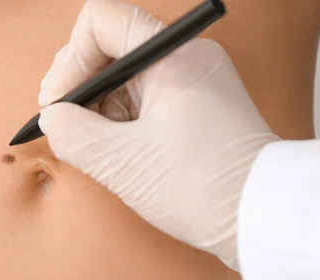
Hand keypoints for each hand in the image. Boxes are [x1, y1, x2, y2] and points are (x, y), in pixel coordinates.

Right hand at [38, 0, 279, 268]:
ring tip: (97, 147)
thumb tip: (54, 120)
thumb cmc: (205, 189)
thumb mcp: (124, 163)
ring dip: (100, 108)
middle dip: (81, 87)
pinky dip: (123, 120)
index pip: (102, 21)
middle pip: (112, 48)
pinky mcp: (198, 107)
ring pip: (128, 77)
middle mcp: (188, 59)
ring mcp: (195, 82)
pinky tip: (118, 150)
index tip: (60, 103)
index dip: (69, 59)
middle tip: (68, 126)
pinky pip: (148, 99)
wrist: (265, 217)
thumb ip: (74, 134)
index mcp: (173, 57)